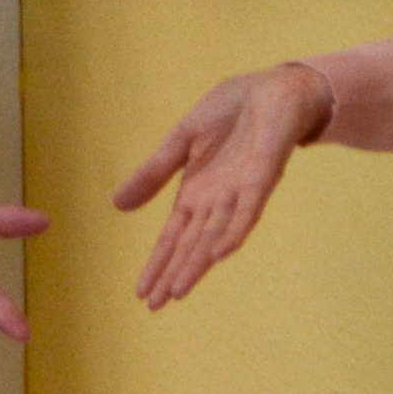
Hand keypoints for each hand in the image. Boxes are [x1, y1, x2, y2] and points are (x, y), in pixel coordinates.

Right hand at [112, 63, 334, 308]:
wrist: (276, 87)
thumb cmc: (234, 111)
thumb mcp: (182, 139)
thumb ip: (154, 172)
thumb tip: (116, 206)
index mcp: (197, 192)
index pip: (173, 237)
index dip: (157, 263)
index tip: (141, 293)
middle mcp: (218, 200)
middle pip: (191, 246)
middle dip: (173, 274)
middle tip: (154, 307)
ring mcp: (240, 192)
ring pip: (215, 237)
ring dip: (197, 265)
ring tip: (177, 292)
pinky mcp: (262, 177)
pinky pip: (246, 211)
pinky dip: (232, 233)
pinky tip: (217, 254)